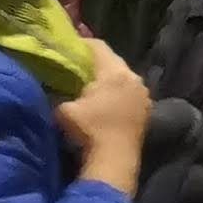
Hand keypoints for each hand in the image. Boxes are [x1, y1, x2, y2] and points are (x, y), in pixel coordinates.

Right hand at [54, 38, 146, 191]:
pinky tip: (104, 102)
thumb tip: (55, 88)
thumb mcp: (63, 110)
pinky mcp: (146, 108)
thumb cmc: (89, 130)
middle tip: (75, 66)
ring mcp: (143, 93)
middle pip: (112, 61)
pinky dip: (116, 92)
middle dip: (94, 62)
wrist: (115, 158)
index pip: (98, 46)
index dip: (81, 44)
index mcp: (115, 72)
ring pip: (122, 77)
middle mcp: (134, 77)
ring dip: (107, 79)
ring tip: (88, 85)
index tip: (67, 47)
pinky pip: (128, 92)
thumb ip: (59, 93)